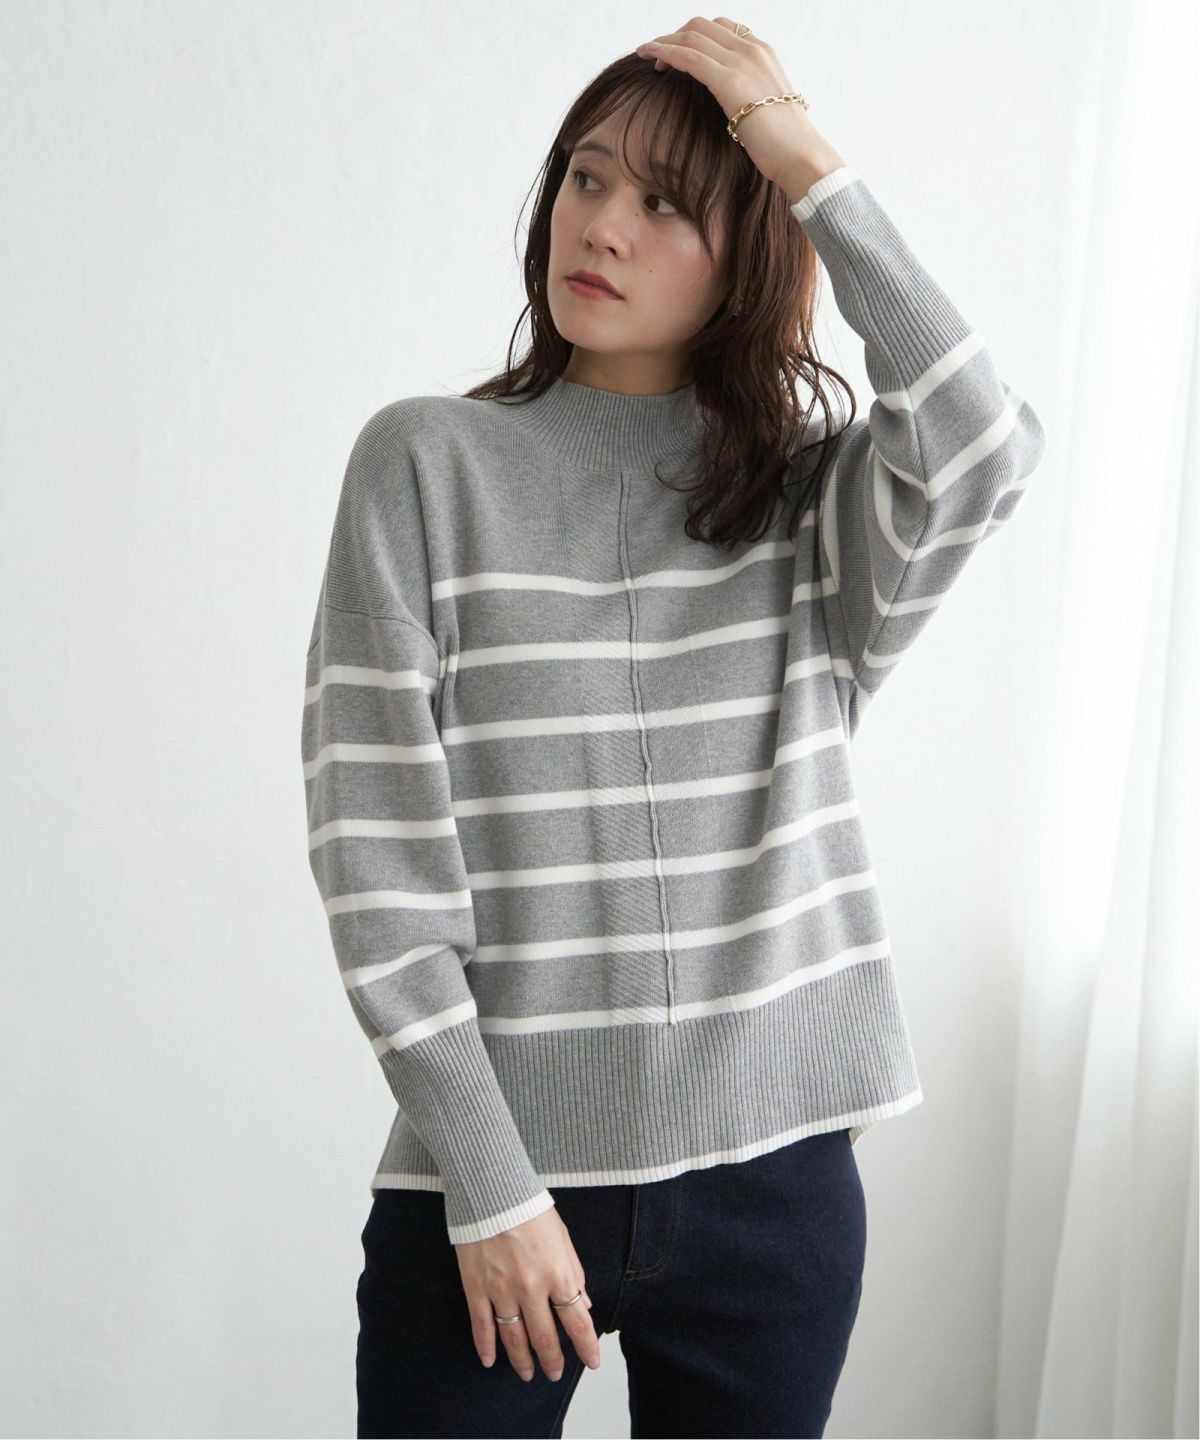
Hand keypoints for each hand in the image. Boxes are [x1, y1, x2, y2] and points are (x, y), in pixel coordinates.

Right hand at [455, 1205, 601, 1381]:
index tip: (592, 1362)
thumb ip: (574, 1272)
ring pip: (514, 1338)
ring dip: (522, 1361)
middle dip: (553, 1361)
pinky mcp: (476, 1287)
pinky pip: (482, 1326)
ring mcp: (502, 1290)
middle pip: (545, 1338)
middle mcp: (532, 1288)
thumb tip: (584, 1303)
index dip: (586, 1346)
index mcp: (558, 1273)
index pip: (577, 1322)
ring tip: (527, 1375)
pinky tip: (491, 1361)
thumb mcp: (562, 1237)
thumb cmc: (530, 1209)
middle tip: (555, 1374)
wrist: (491, 1191)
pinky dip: (486, 1347)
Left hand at [634, 16, 844, 199]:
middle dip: (676, 35)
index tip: (679, 53)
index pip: (722, 29)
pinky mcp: (729, 80)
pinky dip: (664, 52)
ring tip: (647, 55)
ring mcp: (742, 61)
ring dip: (665, 42)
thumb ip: (750, 97)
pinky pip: (688, 56)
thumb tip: (737, 108)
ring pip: (692, 36)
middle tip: (659, 57)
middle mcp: (752, 49)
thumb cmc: (785, 144)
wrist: (801, 155)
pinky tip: (648, 57)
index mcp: (764, 52)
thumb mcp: (767, 109)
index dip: (695, 36)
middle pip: (703, 26)